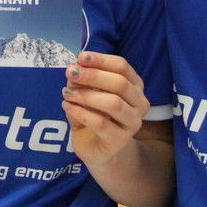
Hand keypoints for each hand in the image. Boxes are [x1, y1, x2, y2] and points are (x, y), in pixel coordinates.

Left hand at [62, 52, 149, 166]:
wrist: (98, 149)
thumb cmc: (95, 115)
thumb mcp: (87, 93)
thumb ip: (82, 82)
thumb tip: (74, 69)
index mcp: (134, 85)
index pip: (122, 66)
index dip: (101, 59)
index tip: (81, 57)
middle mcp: (139, 103)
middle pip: (119, 83)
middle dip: (92, 75)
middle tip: (70, 73)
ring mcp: (133, 122)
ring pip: (113, 103)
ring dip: (86, 95)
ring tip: (67, 94)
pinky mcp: (121, 140)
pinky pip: (101, 123)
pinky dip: (81, 113)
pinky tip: (68, 107)